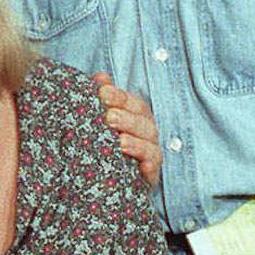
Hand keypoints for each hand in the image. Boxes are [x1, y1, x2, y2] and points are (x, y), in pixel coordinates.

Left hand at [91, 72, 161, 186]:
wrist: (112, 176)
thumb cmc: (108, 139)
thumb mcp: (104, 116)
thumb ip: (104, 96)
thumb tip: (100, 77)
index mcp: (137, 116)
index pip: (133, 103)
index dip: (119, 96)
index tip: (102, 92)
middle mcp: (146, 133)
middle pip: (143, 123)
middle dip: (127, 119)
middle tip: (109, 117)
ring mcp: (150, 155)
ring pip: (150, 147)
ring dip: (137, 143)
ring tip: (120, 142)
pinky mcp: (150, 176)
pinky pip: (154, 171)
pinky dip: (150, 167)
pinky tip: (142, 167)